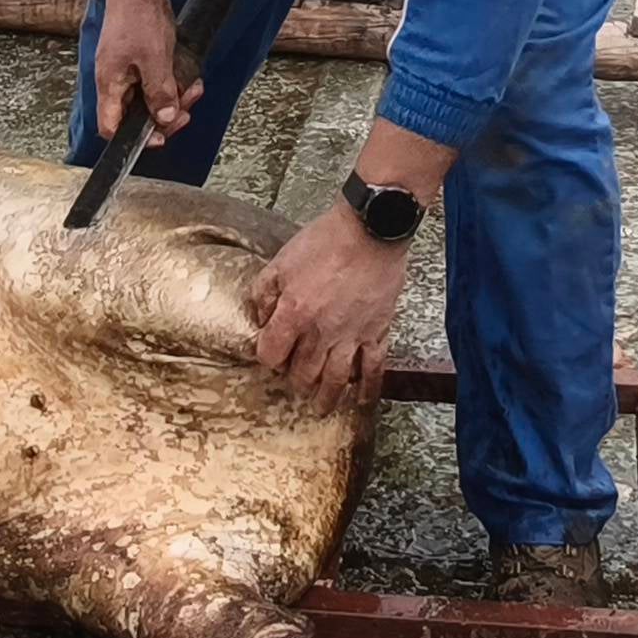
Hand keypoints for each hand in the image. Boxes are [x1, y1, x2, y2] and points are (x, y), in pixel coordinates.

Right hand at [91, 0, 195, 140]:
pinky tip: (188, 77)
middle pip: (135, 115)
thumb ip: (159, 93)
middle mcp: (114, 80)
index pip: (111, 127)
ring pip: (149, 98)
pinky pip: (154, 80)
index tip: (160, 135)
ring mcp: (125, 69)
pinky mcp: (136, 58)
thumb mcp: (154, 60)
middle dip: (164, 115)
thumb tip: (165, 119)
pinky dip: (171, 81)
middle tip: (186, 109)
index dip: (135, 138)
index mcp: (109, 84)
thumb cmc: (138, 16)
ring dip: (173, 97)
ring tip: (192, 89)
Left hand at [242, 206, 411, 407]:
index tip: (271, 356)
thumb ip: (264, 293)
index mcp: (294, 314)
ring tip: (320, 408)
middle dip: (295, 383)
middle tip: (295, 386)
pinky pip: (373, 368)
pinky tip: (361, 400)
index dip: (268, 358)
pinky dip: (368, 388)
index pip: (271, 354)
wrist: (371, 229)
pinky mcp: (377, 331)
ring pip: (336, 380)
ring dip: (326, 398)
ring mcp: (352, 335)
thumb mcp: (281, 261)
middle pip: (303, 374)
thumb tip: (260, 318)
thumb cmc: (326, 240)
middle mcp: (321, 332)